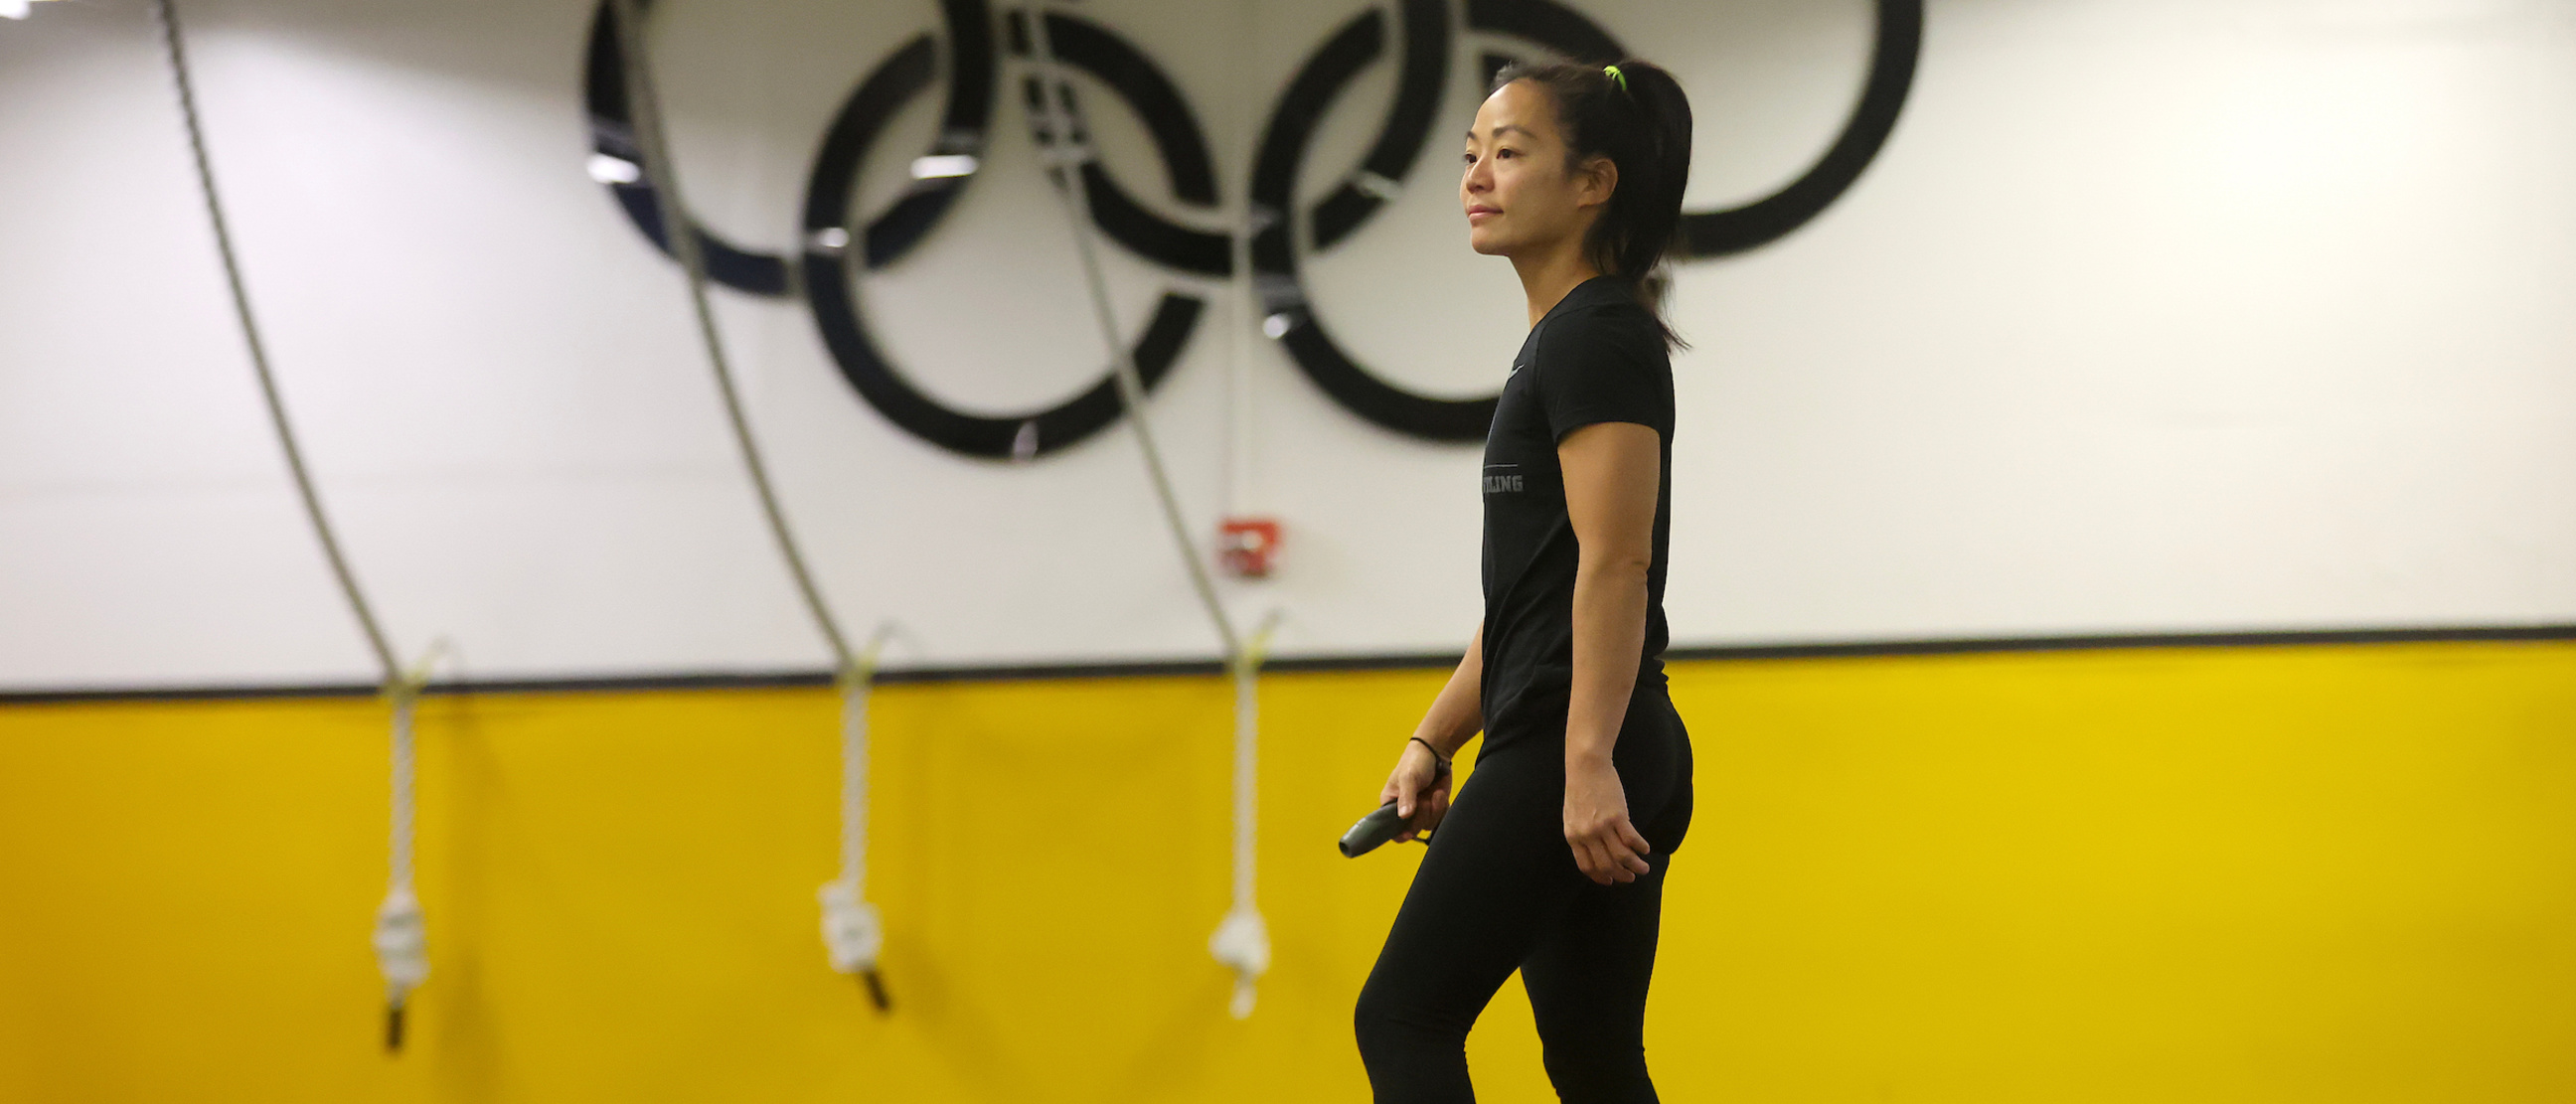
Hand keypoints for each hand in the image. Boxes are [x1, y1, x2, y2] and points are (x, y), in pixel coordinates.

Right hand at [1379, 739, 1452, 843]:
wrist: (1436, 752)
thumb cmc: (1416, 761)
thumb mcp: (1409, 777)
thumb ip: (1406, 797)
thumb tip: (1404, 816)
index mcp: (1390, 804)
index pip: (1390, 829)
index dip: (1399, 834)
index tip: (1408, 833)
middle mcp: (1403, 810)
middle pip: (1412, 830)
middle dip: (1422, 816)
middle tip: (1425, 800)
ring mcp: (1420, 810)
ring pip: (1428, 825)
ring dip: (1435, 810)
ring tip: (1435, 793)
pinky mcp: (1434, 809)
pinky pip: (1440, 820)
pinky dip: (1443, 809)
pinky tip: (1440, 795)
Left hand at [1564, 757, 1651, 883]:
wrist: (1586, 766)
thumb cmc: (1580, 788)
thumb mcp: (1572, 816)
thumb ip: (1581, 834)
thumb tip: (1594, 851)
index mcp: (1573, 836)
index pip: (1587, 866)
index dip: (1600, 877)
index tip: (1611, 881)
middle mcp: (1587, 834)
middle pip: (1606, 865)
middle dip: (1621, 876)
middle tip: (1631, 878)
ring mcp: (1602, 826)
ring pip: (1622, 856)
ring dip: (1635, 866)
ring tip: (1643, 868)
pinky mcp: (1617, 816)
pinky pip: (1631, 839)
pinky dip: (1640, 848)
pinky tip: (1645, 849)